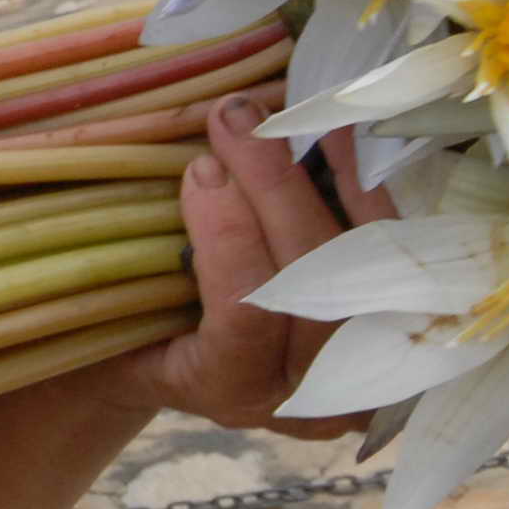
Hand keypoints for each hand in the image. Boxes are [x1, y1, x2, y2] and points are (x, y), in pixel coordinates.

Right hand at [101, 88, 393, 436]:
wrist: (201, 369)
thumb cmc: (138, 338)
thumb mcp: (114, 320)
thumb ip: (125, 273)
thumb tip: (138, 172)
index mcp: (231, 392)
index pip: (246, 318)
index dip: (231, 239)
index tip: (199, 170)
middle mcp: (308, 390)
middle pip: (310, 282)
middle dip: (275, 188)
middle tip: (237, 119)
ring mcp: (361, 360)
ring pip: (357, 264)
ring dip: (321, 179)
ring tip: (284, 116)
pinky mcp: (393, 326)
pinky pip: (392, 250)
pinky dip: (364, 186)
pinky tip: (338, 133)